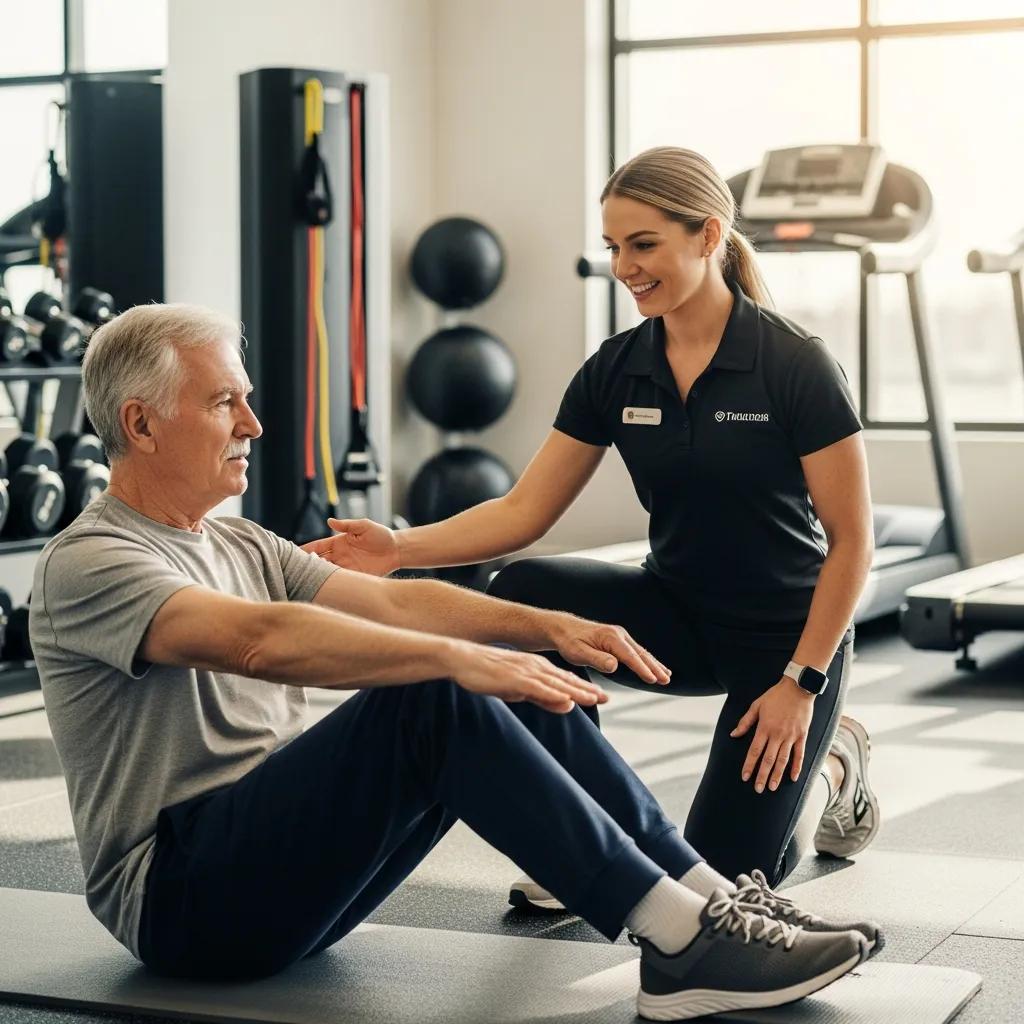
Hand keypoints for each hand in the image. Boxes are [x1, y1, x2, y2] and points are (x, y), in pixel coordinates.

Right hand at [300, 518, 399, 575]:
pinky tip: (324, 586)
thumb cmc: (381, 535)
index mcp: (338, 542)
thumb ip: (347, 525)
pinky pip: (340, 581)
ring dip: (318, 576)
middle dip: (307, 565)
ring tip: (308, 579)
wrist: (397, 549)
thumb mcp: (364, 526)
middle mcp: (339, 555)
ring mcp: (346, 567)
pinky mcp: (355, 576)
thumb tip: (329, 521)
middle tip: (296, 569)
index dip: (305, 550)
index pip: (317, 546)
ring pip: (326, 573)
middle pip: (318, 561)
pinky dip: (332, 584)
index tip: (293, 553)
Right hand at [443, 640, 608, 713]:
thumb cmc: (486, 674)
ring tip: (594, 698)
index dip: (583, 688)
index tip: (600, 696)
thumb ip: (540, 696)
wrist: (463, 659)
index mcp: (535, 667)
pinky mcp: (516, 679)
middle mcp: (535, 667)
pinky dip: (554, 694)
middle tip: (606, 698)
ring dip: (576, 692)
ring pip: (556, 684)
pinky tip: (566, 700)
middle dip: (587, 690)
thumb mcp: (517, 688)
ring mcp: (526, 672)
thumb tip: (564, 705)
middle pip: (566, 681)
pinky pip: (539, 688)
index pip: (564, 679)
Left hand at [548, 614, 670, 685]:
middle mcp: (618, 634)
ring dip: (654, 664)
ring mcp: (620, 636)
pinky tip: (655, 667)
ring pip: (641, 652)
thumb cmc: (569, 641)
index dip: (641, 668)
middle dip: (654, 667)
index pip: (629, 655)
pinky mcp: (618, 640)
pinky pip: (636, 652)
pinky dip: (647, 660)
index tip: (652, 679)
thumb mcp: (577, 652)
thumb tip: (615, 666)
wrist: (563, 629)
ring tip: (666, 676)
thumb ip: (596, 659)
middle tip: (666, 680)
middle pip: (640, 653)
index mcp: (610, 637)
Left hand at [730, 677, 814, 792]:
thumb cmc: (775, 696)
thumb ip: (745, 722)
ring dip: (777, 775)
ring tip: (772, 787)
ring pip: (783, 760)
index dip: (749, 765)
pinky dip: (796, 767)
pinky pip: (799, 754)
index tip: (745, 777)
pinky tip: (793, 778)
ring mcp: (791, 736)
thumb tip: (733, 734)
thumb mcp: (756, 705)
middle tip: (758, 789)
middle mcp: (777, 735)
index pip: (754, 751)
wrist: (797, 688)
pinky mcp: (802, 736)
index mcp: (764, 728)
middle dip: (762, 775)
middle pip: (768, 759)